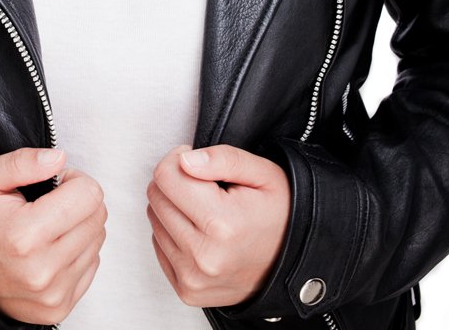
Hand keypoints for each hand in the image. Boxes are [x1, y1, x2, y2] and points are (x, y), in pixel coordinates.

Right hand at [0, 147, 106, 323]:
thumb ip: (24, 162)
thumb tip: (59, 157)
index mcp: (25, 235)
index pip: (89, 195)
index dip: (73, 179)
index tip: (55, 182)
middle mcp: (41, 271)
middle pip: (97, 217)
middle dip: (79, 201)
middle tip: (51, 203)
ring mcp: (51, 295)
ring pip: (97, 241)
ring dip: (79, 226)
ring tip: (48, 225)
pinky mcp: (57, 309)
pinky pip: (91, 266)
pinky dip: (77, 251)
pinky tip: (51, 247)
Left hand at [147, 143, 290, 307]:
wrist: (293, 263)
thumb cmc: (279, 214)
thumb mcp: (262, 174)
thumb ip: (222, 158)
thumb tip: (184, 160)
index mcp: (222, 223)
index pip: (166, 176)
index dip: (179, 159)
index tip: (196, 162)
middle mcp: (204, 256)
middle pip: (156, 197)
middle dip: (175, 182)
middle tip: (204, 186)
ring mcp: (193, 277)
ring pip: (154, 220)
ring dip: (174, 207)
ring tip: (206, 210)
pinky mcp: (187, 290)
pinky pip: (158, 246)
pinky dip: (173, 232)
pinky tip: (200, 230)